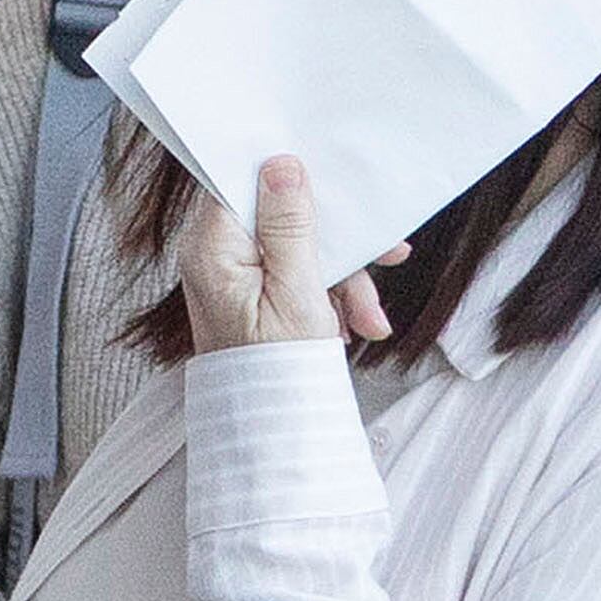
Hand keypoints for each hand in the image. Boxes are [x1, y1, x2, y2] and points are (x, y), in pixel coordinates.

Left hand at [178, 156, 406, 354]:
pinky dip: (328, 295)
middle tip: (386, 257)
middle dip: (337, 244)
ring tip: (369, 320)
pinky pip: (296, 274)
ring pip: (298, 247)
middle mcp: (216, 255)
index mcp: (213, 247)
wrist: (269, 436)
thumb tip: (282, 165)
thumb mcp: (295, 291)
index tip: (335, 179)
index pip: (246, 179)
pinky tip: (352, 324)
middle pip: (282, 214)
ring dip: (342, 279)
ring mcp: (234, 275)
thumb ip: (289, 225)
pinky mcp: (253, 294)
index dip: (292, 174)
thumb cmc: (277, 372)